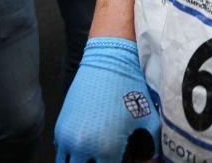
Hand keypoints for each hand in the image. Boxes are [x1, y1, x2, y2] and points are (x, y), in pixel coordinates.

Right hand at [54, 38, 159, 162]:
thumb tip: (150, 162)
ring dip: (81, 161)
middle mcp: (82, 146)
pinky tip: (86, 148)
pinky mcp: (60, 127)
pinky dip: (71, 154)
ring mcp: (67, 137)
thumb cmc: (130, 89)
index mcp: (105, 149)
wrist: (110, 60)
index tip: (123, 160)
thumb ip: (151, 150)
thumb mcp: (148, 122)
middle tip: (109, 157)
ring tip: (96, 156)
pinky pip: (61, 152)